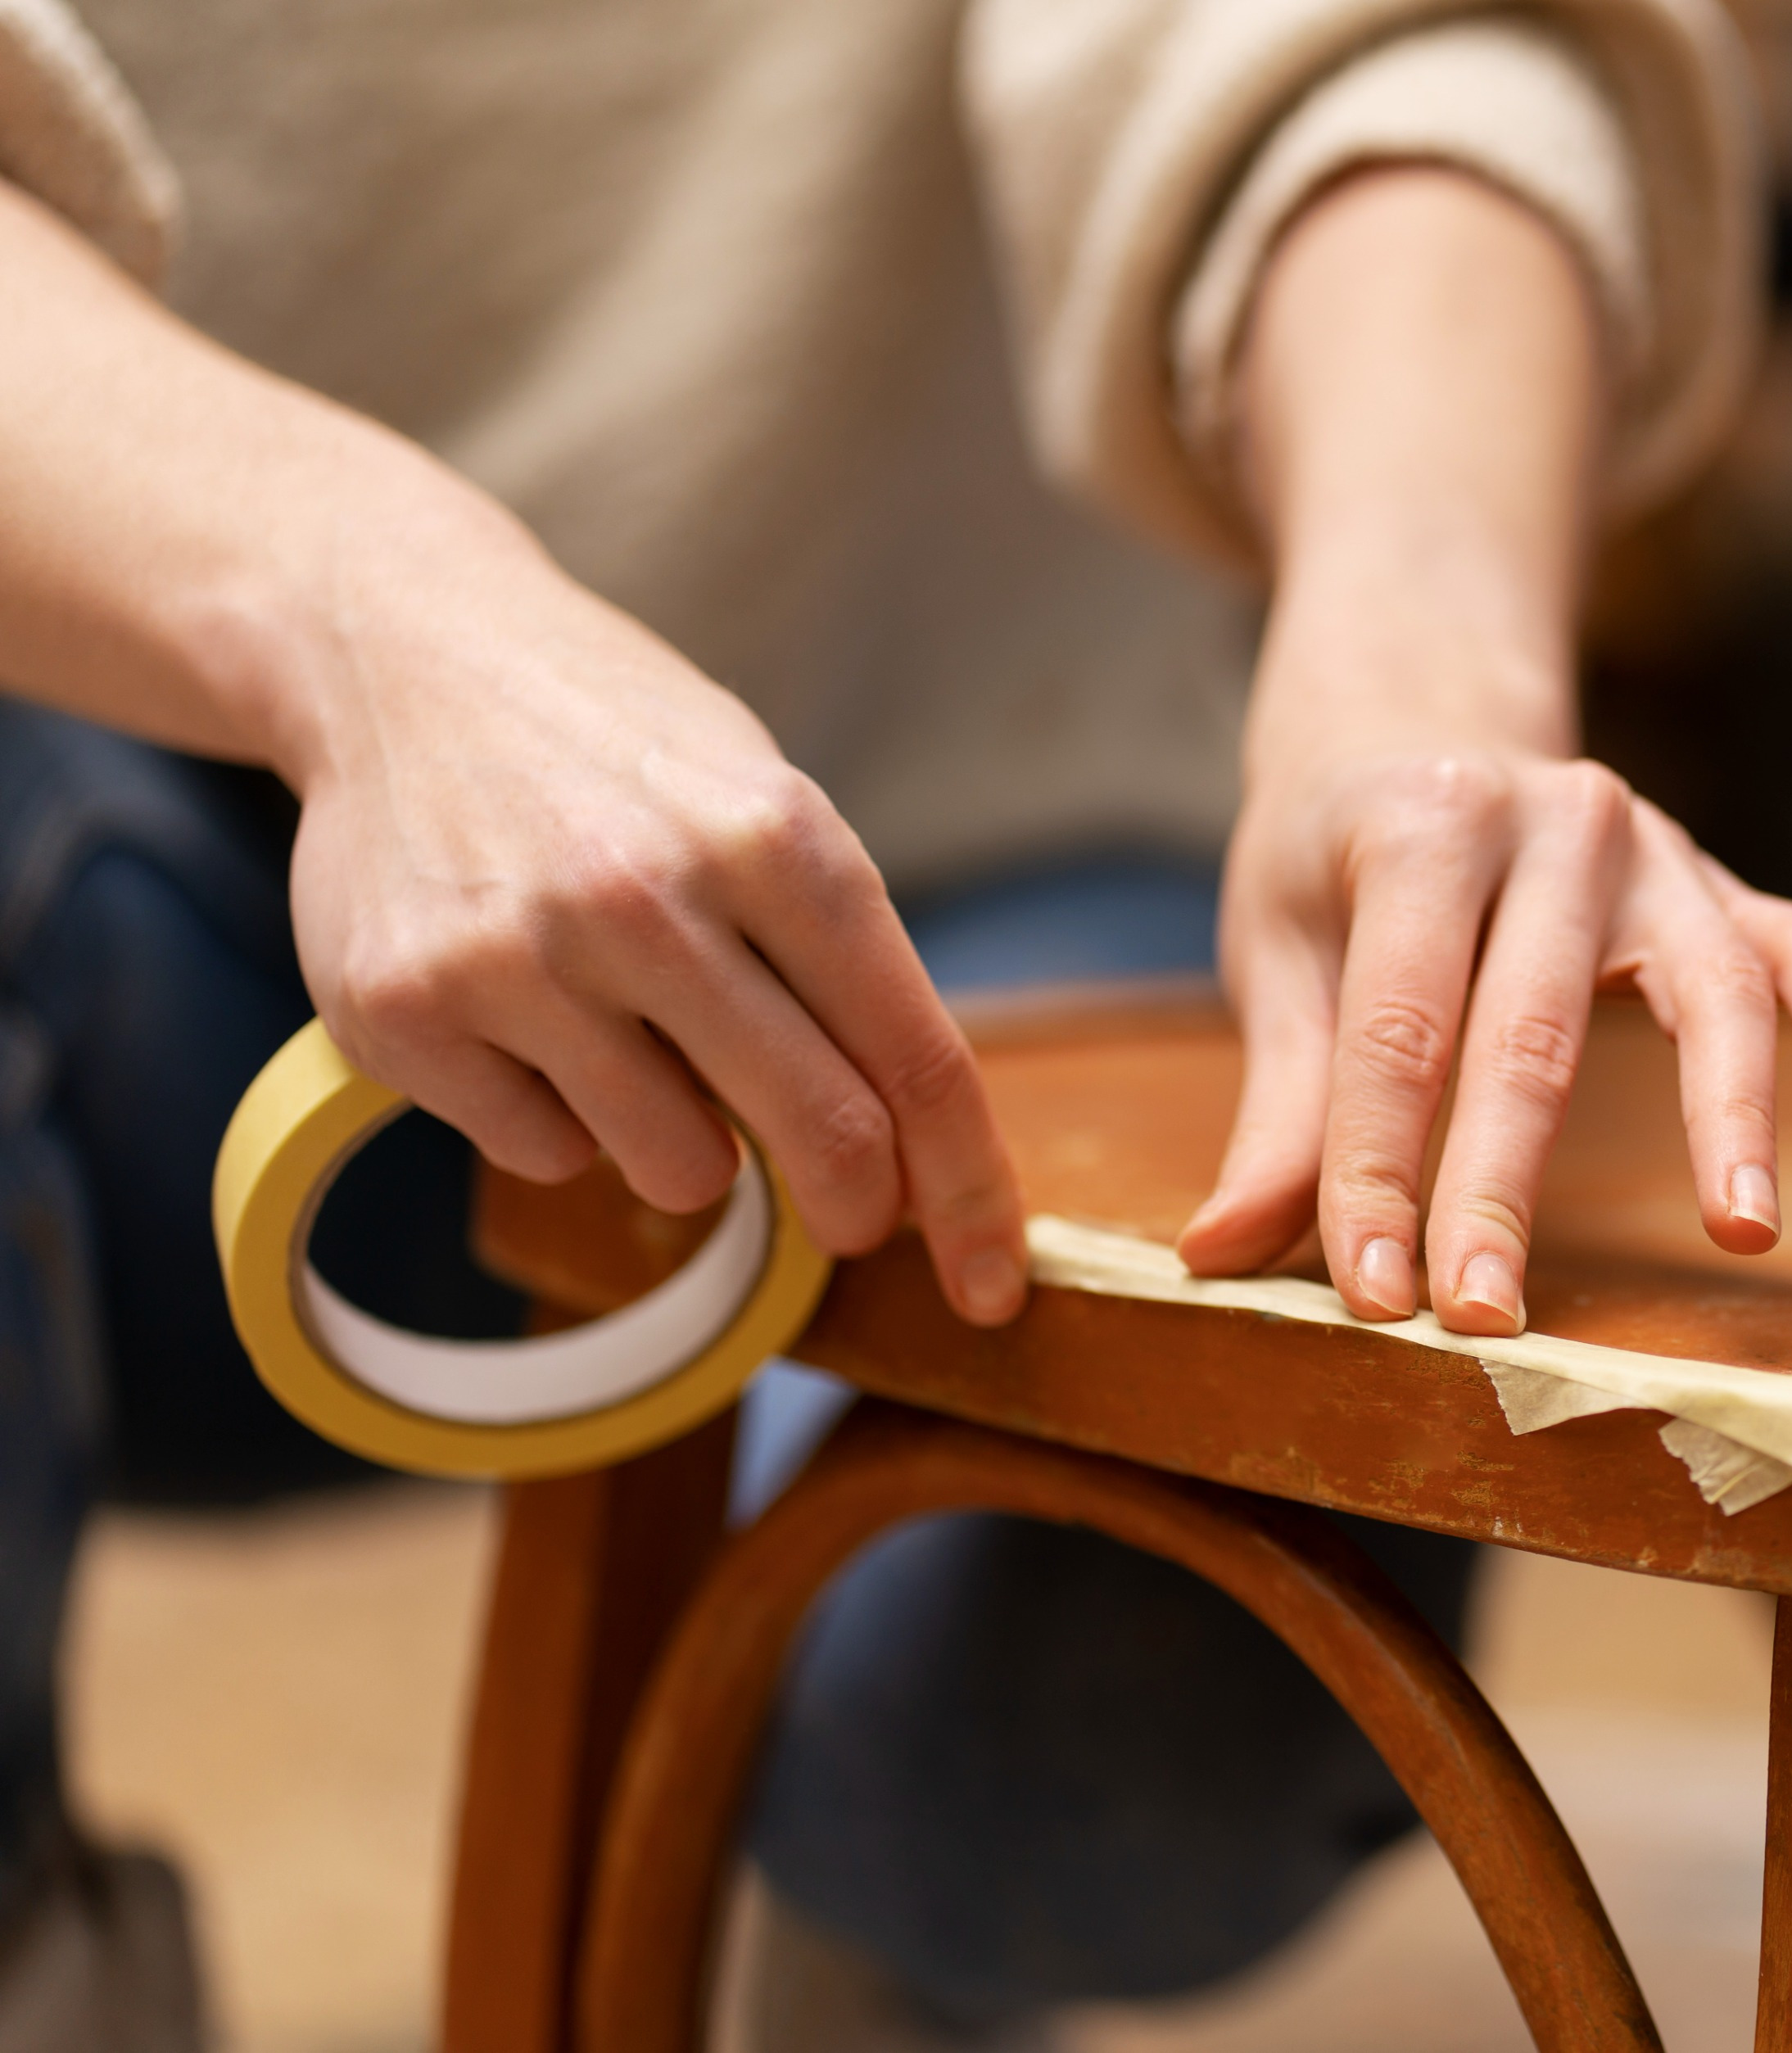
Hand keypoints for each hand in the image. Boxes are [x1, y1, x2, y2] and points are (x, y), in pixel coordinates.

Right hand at [0, 185, 1025, 1324]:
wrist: (398, 648)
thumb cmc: (620, 748)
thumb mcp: (764, 803)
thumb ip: (841, 963)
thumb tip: (918, 1154)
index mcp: (776, 837)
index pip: (918, 1059)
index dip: (973, 1190)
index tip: (995, 1284)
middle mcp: (649, 896)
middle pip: (824, 1136)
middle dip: (856, 1205)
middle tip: (850, 1210)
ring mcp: (520, 957)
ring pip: (681, 1169)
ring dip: (689, 1143)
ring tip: (641, 1036)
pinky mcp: (405, 1012)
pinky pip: (545, 1153)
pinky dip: (559, 1116)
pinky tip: (529, 1012)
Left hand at [1180, 726, 1791, 1335]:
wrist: (1419, 716)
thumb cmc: (1337, 855)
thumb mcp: (1280, 948)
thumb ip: (1278, 1107)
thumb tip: (1220, 1253)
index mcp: (1422, 824)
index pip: (1400, 1029)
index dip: (1380, 1172)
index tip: (1375, 1297)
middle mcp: (1553, 820)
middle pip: (1532, 1031)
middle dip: (1502, 1185)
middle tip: (1490, 1318)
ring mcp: (1652, 846)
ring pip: (1701, 985)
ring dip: (1725, 1110)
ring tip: (1740, 1226)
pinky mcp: (1718, 879)